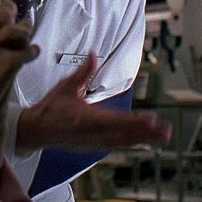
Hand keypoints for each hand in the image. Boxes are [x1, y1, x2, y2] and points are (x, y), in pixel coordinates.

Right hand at [16, 53, 171, 151]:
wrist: (36, 130)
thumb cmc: (50, 108)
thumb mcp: (65, 87)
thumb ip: (82, 72)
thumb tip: (93, 54)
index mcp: (85, 117)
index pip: (114, 120)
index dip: (133, 121)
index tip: (150, 120)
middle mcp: (91, 132)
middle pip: (123, 134)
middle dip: (145, 133)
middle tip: (164, 131)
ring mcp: (93, 142)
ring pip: (122, 141)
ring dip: (142, 139)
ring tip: (160, 135)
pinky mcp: (92, 146)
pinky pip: (116, 145)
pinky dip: (130, 143)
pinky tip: (142, 140)